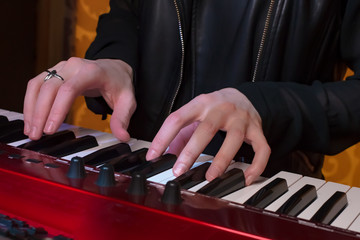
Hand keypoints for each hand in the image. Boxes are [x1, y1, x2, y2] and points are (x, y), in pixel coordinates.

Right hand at [23, 57, 135, 141]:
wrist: (114, 68)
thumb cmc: (119, 84)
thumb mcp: (128, 101)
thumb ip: (123, 118)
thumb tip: (122, 137)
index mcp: (92, 72)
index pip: (69, 89)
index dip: (57, 109)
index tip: (50, 129)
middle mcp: (74, 66)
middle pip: (50, 88)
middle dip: (40, 113)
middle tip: (37, 135)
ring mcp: (62, 67)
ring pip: (39, 85)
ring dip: (31, 108)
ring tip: (30, 130)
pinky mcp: (54, 72)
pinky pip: (37, 84)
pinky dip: (31, 102)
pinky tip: (31, 118)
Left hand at [146, 88, 270, 184]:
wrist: (244, 96)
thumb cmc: (215, 107)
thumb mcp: (196, 113)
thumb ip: (181, 132)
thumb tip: (166, 153)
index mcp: (201, 103)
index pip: (178, 118)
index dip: (163, 137)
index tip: (153, 155)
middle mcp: (222, 109)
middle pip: (206, 130)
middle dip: (191, 152)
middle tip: (178, 171)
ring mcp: (241, 119)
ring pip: (234, 140)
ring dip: (221, 161)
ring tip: (210, 177)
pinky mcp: (257, 130)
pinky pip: (261, 149)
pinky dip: (256, 166)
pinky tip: (245, 178)